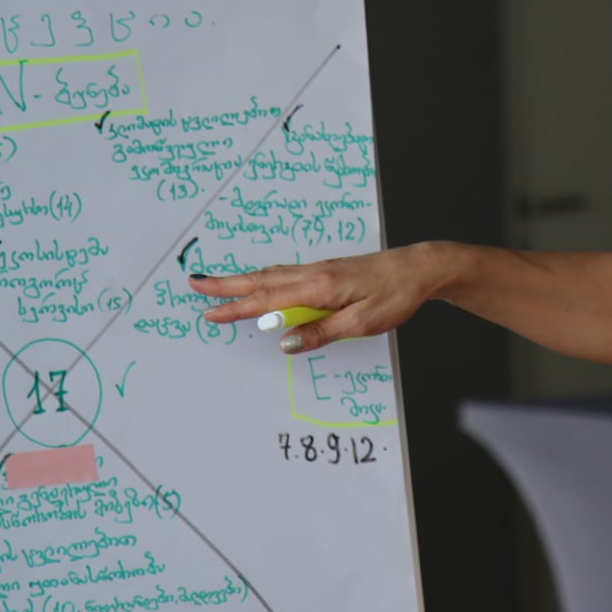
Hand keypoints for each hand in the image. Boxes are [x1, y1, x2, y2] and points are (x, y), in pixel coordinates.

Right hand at [193, 245, 449, 353]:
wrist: (417, 268)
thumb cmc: (394, 295)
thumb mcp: (361, 322)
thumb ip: (321, 332)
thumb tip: (286, 343)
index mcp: (317, 287)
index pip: (267, 300)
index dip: (236, 308)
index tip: (210, 312)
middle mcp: (312, 273)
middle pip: (261, 280)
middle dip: (226, 285)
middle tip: (194, 284)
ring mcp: (319, 270)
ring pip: (271, 275)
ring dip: (242, 280)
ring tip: (218, 284)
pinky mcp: (327, 271)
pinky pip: (286, 275)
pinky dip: (264, 278)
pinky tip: (261, 283)